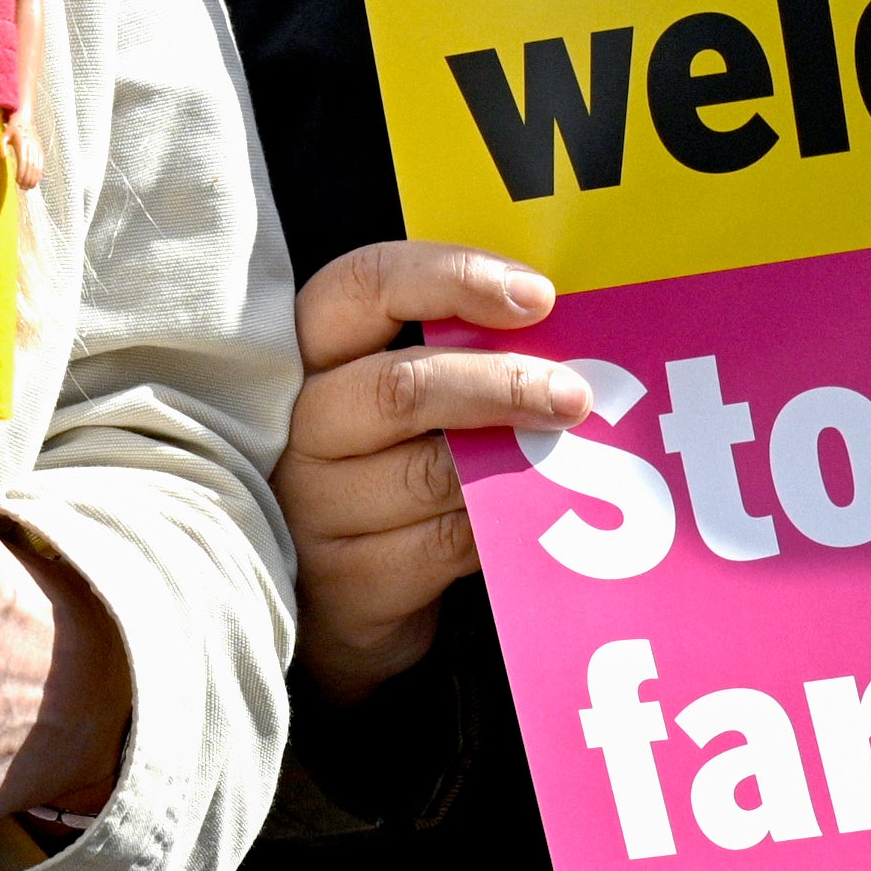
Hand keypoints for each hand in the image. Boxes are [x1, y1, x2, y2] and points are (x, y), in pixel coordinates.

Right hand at [279, 239, 585, 703]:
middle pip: (400, 387)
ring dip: (513, 462)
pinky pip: (445, 546)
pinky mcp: (348, 584)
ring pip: (430, 474)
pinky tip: (531, 516)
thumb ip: (449, 349)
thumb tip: (553, 319)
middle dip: (502, 383)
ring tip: (567, 457)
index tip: (536, 295)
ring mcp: (313, 510)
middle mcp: (297, 425)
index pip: (364, 285)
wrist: (333, 594)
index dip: (451, 277)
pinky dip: (500, 526)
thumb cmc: (380, 462)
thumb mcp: (393, 395)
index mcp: (307, 351)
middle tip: (573, 396)